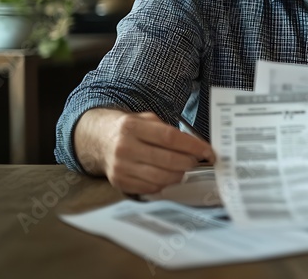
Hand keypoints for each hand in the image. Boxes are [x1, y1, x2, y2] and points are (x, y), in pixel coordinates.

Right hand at [74, 108, 214, 194]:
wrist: (99, 140)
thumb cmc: (130, 130)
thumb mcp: (146, 119)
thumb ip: (168, 130)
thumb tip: (197, 146)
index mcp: (132, 127)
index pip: (170, 138)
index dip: (193, 146)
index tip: (208, 151)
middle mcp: (124, 148)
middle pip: (168, 161)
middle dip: (189, 162)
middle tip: (196, 160)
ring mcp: (120, 168)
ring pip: (161, 178)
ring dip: (179, 174)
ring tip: (182, 168)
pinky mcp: (119, 183)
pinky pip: (151, 188)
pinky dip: (164, 184)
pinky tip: (166, 175)